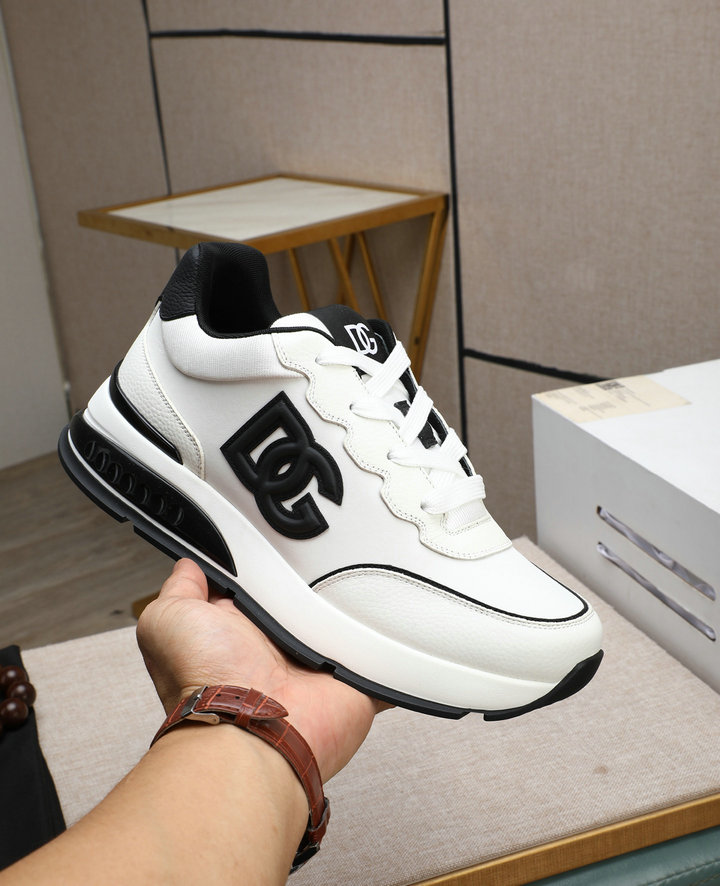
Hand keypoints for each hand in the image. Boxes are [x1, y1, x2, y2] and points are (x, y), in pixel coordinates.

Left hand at [137, 559, 388, 780]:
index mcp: (240, 630)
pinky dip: (394, 643)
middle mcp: (279, 648)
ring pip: (347, 620)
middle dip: (317, 575)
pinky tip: (401, 613)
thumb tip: (190, 565)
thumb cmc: (205, 680)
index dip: (267, 561)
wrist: (253, 729)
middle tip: (328, 544)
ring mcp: (319, 665)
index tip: (280, 531)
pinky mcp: (356, 680)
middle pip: (308, 599)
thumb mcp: (168, 620)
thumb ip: (180, 589)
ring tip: (365, 565)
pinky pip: (385, 657)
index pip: (258, 585)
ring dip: (356, 600)